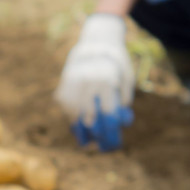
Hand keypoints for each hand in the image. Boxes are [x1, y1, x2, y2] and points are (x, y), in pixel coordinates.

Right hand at [54, 14, 134, 151]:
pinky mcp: (63, 86)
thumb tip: (120, 123)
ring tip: (87, 142)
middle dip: (97, 136)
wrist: (95, 44)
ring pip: (75, 116)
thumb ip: (124, 99)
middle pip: (91, 119)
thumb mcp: (127, 78)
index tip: (113, 144)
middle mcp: (87, 82)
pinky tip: (79, 129)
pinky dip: (73, 120)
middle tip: (102, 146)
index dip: (110, 132)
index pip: (108, 115)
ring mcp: (72, 85)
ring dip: (82, 132)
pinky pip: (67, 110)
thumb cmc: (116, 65)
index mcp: (107, 80)